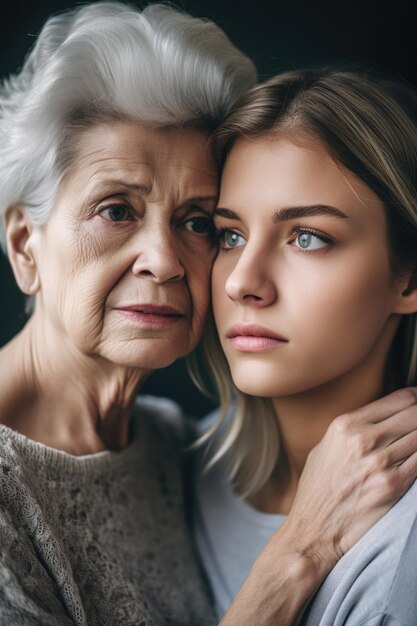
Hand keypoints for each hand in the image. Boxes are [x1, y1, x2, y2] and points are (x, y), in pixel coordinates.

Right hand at [282, 387, 416, 574]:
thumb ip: (353, 430)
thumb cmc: (317, 490)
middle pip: (414, 414)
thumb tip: (381, 421)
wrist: (313, 529)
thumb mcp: (325, 447)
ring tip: (415, 443)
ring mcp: (379, 461)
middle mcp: (363, 438)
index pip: (399, 399)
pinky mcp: (392, 484)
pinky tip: (416, 457)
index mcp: (346, 425)